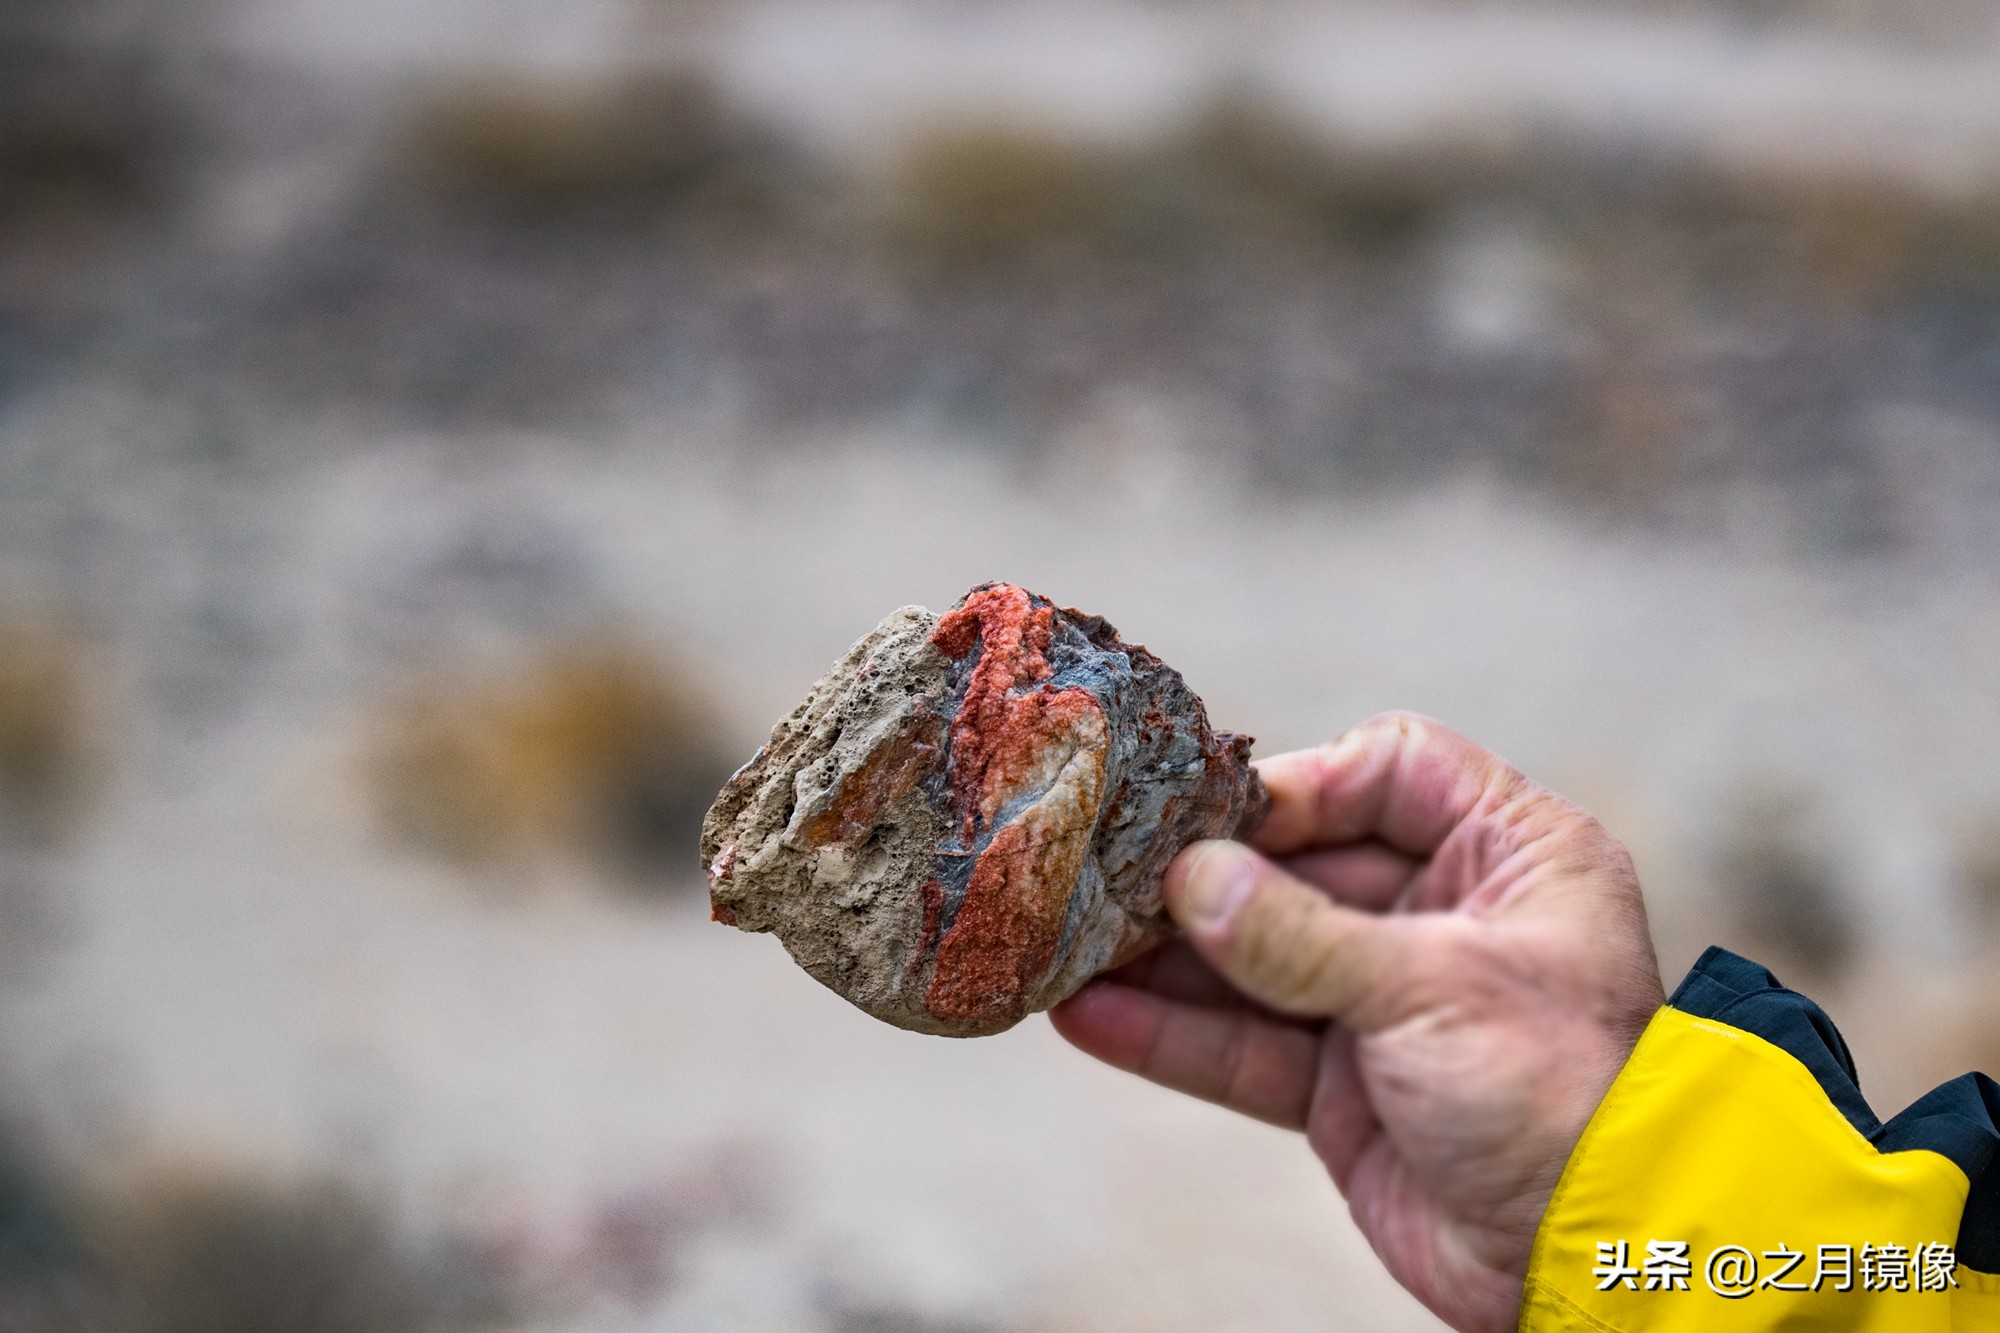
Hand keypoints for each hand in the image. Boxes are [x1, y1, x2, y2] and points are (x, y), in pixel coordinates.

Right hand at [1051, 713, 1664, 1332]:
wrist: (1591, 1263)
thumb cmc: (1560, 1098)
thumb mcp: (1434, 990)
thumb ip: (1300, 935)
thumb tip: (1190, 879)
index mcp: (1512, 855)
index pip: (1391, 772)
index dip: (1301, 788)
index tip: (1218, 822)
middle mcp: (1447, 915)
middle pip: (1303, 865)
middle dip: (1206, 878)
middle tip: (1110, 877)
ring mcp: (1388, 1003)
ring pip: (1258, 959)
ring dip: (1168, 957)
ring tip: (1074, 944)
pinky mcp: (1341, 1085)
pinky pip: (1243, 1044)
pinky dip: (1171, 1033)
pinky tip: (1091, 1016)